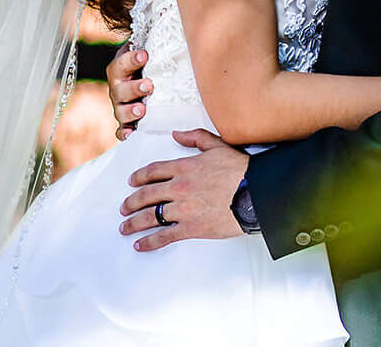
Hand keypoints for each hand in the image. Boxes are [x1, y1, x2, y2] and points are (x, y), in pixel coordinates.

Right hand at [107, 45, 151, 138]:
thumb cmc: (153, 62)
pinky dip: (124, 132)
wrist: (148, 77)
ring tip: (142, 110)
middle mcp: (118, 88)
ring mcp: (121, 106)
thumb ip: (159, 44)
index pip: (120, 64)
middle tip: (149, 85)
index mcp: (121, 69)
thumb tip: (180, 25)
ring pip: (119, 110)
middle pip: (118, 90)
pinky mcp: (126, 121)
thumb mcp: (152, 50)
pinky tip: (130, 133)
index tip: (145, 55)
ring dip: (130, 111)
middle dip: (134, 88)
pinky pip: (121, 129)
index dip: (130, 60)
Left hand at [119, 128, 249, 249]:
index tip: (131, 182)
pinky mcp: (191, 228)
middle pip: (146, 196)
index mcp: (185, 167)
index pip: (153, 171)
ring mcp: (183, 209)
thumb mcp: (219, 146)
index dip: (139, 177)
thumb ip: (196, 138)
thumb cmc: (241, 170)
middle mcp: (179, 188)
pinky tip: (140, 245)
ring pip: (150, 217)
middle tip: (124, 208)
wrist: (256, 192)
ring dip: (133, 223)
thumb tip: (177, 134)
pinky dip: (149, 242)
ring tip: (125, 228)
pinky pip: (164, 236)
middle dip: (131, 203)